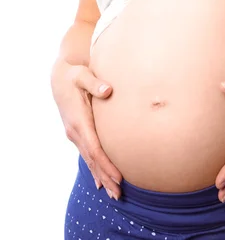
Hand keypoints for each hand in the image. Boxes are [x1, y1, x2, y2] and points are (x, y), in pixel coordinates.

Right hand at [51, 58, 121, 199]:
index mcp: (79, 121)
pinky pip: (87, 155)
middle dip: (106, 177)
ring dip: (101, 177)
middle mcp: (75, 132)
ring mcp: (75, 134)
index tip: (119, 177)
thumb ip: (95, 83)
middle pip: (92, 160)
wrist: (60, 76)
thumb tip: (108, 90)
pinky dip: (95, 168)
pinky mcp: (78, 133)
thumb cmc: (75, 74)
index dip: (107, 164)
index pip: (95, 149)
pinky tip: (100, 182)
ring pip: (89, 160)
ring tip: (114, 194)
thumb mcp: (83, 75)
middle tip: (119, 195)